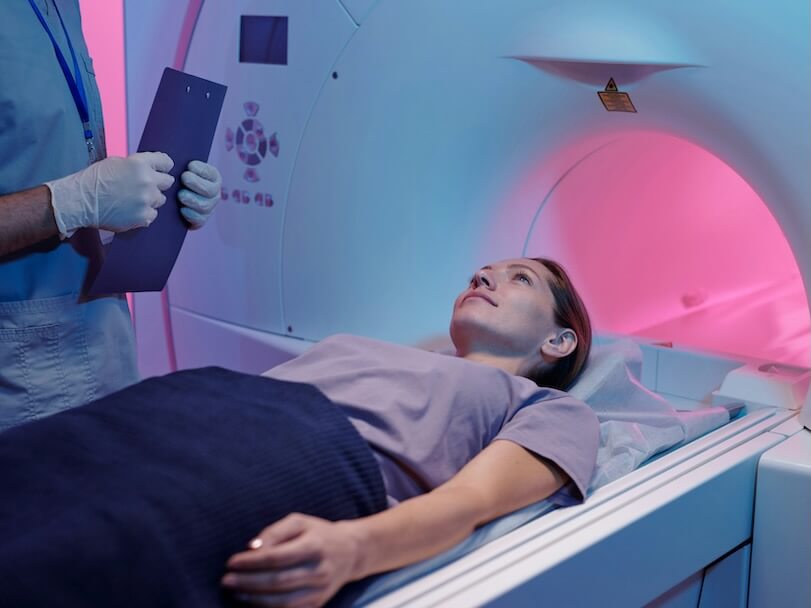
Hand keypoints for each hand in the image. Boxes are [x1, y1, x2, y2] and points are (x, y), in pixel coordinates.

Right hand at [46, 152, 173, 236]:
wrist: (81, 201)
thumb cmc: (94, 180)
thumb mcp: (117, 163)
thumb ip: (137, 166)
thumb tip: (150, 170)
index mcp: (140, 164)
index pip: (166, 162)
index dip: (163, 166)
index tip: (161, 170)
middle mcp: (147, 181)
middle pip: (168, 182)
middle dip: (158, 183)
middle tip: (144, 187)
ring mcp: (147, 200)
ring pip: (160, 199)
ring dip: (151, 199)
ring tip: (133, 200)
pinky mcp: (144, 217)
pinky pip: (153, 214)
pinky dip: (144, 213)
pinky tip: (130, 210)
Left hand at [177, 160, 220, 228]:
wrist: (169, 197)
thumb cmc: (175, 177)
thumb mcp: (180, 167)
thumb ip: (181, 163)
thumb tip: (171, 158)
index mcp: (212, 178)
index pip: (211, 174)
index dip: (202, 170)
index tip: (190, 166)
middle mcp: (214, 193)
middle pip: (210, 190)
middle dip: (197, 183)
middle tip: (184, 178)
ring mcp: (209, 207)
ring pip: (205, 206)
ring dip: (193, 200)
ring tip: (181, 195)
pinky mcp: (201, 220)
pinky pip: (200, 220)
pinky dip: (192, 215)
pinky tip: (183, 210)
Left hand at [222, 513, 363, 607]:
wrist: (350, 552)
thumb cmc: (318, 533)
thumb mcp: (299, 522)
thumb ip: (275, 531)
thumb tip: (252, 547)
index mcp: (315, 546)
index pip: (277, 557)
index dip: (251, 562)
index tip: (231, 561)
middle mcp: (319, 571)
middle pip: (277, 582)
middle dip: (247, 582)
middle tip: (226, 580)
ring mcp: (320, 591)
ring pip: (282, 602)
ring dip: (254, 599)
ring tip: (236, 592)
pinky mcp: (318, 605)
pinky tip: (251, 601)